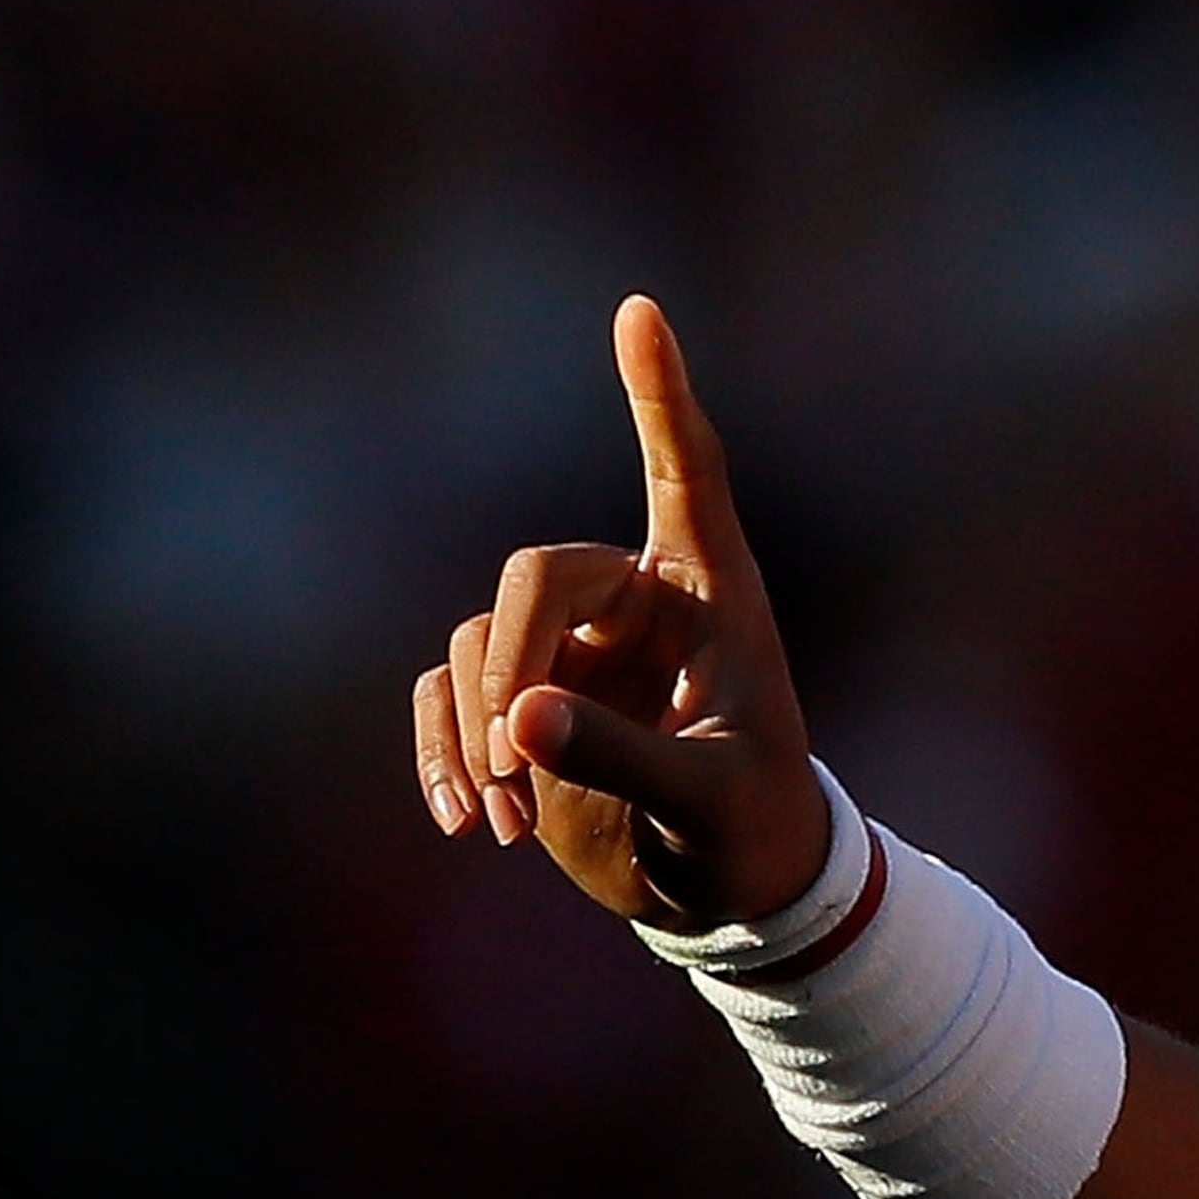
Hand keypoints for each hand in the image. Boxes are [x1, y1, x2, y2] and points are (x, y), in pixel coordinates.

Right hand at [409, 296, 827, 928]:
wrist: (730, 888)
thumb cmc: (753, 828)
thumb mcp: (710, 801)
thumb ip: (626, 759)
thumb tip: (516, 722)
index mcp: (710, 592)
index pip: (684, 471)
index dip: (658, 394)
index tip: (640, 310)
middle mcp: (634, 600)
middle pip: (536, 574)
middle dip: (510, 665)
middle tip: (519, 762)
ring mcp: (569, 647)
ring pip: (480, 641)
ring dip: (478, 731)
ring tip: (511, 820)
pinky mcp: (521, 699)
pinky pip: (449, 695)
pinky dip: (444, 753)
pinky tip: (469, 823)